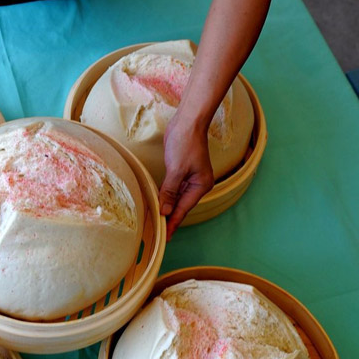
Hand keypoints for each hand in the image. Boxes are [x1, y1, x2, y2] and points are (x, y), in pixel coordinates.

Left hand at [159, 116, 214, 240]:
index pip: (183, 209)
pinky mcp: (181, 170)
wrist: (188, 121)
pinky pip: (173, 188)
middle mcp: (197, 183)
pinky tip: (159, 202)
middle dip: (170, 217)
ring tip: (157, 222)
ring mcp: (190, 177)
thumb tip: (165, 211)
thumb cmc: (186, 142)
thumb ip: (170, 191)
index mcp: (201, 185)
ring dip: (167, 207)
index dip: (173, 223)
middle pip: (181, 205)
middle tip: (158, 233)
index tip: (165, 237)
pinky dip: (166, 195)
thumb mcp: (176, 169)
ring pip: (177, 197)